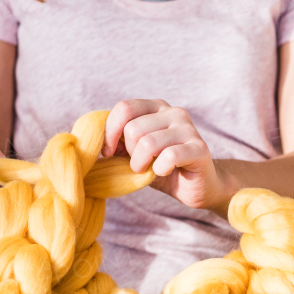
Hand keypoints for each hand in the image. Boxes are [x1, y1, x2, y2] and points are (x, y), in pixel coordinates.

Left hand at [102, 99, 231, 213]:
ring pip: (148, 143)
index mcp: (156, 107)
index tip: (109, 153)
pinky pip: (169, 156)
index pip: (124, 108)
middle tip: (138, 165)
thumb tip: (93, 141)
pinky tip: (164, 172)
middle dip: (129, 154)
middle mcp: (173, 112)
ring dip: (142, 165)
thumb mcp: (134, 154)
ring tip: (149, 170)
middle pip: (133, 129)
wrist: (197, 186)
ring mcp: (188, 128)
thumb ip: (118, 143)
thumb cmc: (162, 168)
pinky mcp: (199, 148)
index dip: (110, 133)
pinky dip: (160, 170)